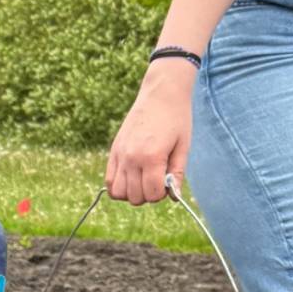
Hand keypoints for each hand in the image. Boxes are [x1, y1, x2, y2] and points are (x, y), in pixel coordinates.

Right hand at [107, 60, 195, 206]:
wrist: (161, 94)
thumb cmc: (177, 119)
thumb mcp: (183, 146)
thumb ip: (177, 173)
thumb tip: (175, 197)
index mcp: (152, 157)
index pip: (152, 194)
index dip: (162, 194)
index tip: (168, 183)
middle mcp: (132, 158)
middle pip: (135, 197)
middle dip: (148, 195)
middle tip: (157, 181)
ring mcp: (120, 155)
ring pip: (119, 193)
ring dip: (132, 193)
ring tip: (143, 181)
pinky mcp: (114, 151)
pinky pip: (109, 181)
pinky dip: (119, 186)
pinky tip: (131, 178)